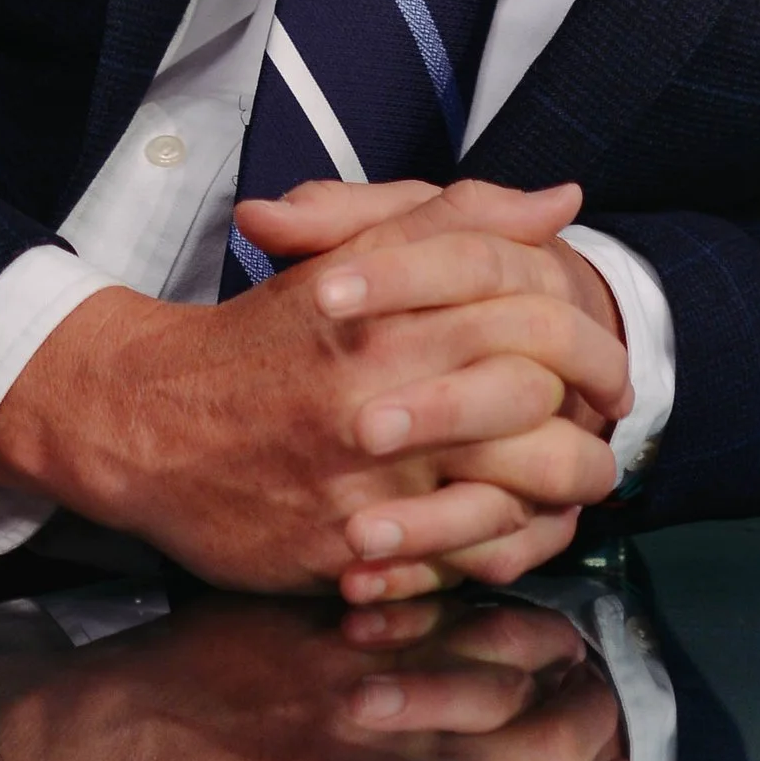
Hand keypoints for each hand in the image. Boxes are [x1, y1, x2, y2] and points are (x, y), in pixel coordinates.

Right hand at [0, 180, 628, 600]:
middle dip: (594, 417)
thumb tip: (560, 202)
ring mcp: (362, 477)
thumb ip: (457, 220)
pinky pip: (456, 558)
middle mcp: (378, 390)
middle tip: (613, 422)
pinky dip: (509, 547)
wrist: (145, 420)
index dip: (589, 336)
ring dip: (566, 489)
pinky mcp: (342, 549)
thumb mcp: (352, 256)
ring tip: (586, 484)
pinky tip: (526, 532)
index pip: (526, 311)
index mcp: (384, 309)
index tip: (607, 362)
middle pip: (533, 400)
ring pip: (509, 487)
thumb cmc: (259, 337)